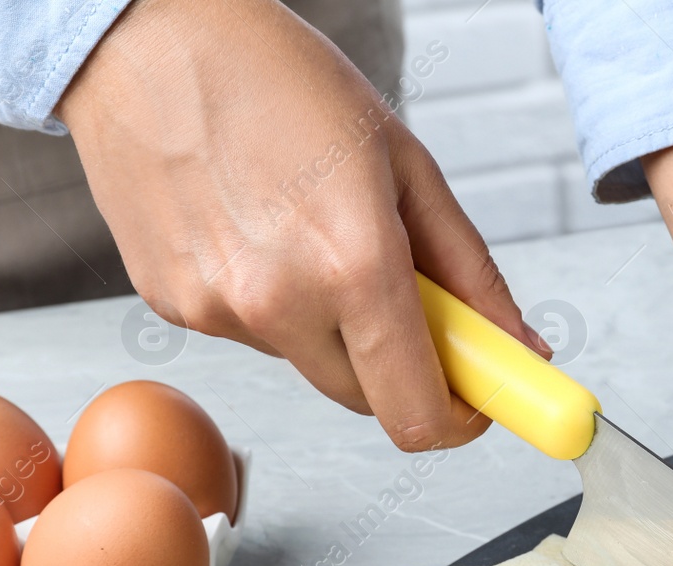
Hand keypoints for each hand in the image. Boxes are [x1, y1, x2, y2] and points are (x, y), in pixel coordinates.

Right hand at [59, 0, 546, 450]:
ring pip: (310, 365)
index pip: (417, 414)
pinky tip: (255, 230)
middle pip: (368, 402)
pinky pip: (252, 336)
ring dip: (332, 327)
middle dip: (400, 367)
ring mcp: (215, 311)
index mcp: (353, 265)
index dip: (458, 419)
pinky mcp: (171, 307)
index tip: (474, 399)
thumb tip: (523, 348)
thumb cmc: (284, 81)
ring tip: (309, 232)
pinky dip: (272, 304)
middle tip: (404, 298)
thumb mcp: (408, 168)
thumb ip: (473, 275)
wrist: (150, 36)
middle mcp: (278, 302)